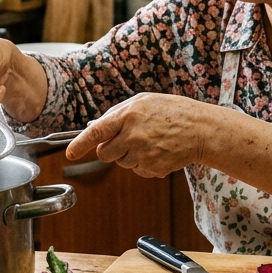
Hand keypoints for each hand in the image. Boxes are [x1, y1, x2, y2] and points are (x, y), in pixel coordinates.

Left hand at [67, 93, 211, 177]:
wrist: (201, 129)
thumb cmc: (172, 111)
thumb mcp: (143, 102)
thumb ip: (117, 113)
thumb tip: (94, 127)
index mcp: (128, 116)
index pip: (96, 133)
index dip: (79, 144)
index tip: (70, 153)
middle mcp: (133, 137)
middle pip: (105, 154)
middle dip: (110, 149)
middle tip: (127, 139)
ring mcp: (143, 155)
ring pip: (122, 163)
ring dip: (130, 155)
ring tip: (151, 141)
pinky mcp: (153, 169)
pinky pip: (138, 171)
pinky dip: (144, 163)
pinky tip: (159, 151)